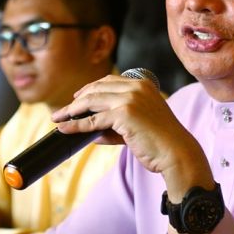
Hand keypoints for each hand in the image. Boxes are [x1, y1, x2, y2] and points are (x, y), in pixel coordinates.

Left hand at [50, 74, 212, 198]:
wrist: (176, 152)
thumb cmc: (161, 141)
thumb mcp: (138, 124)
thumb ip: (116, 123)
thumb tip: (92, 131)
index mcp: (142, 84)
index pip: (109, 81)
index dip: (90, 88)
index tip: (77, 97)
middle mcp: (135, 87)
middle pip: (96, 89)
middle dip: (76, 100)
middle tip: (62, 111)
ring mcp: (129, 99)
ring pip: (91, 102)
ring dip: (71, 111)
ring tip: (58, 119)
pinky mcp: (123, 115)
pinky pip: (92, 120)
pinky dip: (76, 125)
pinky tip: (64, 129)